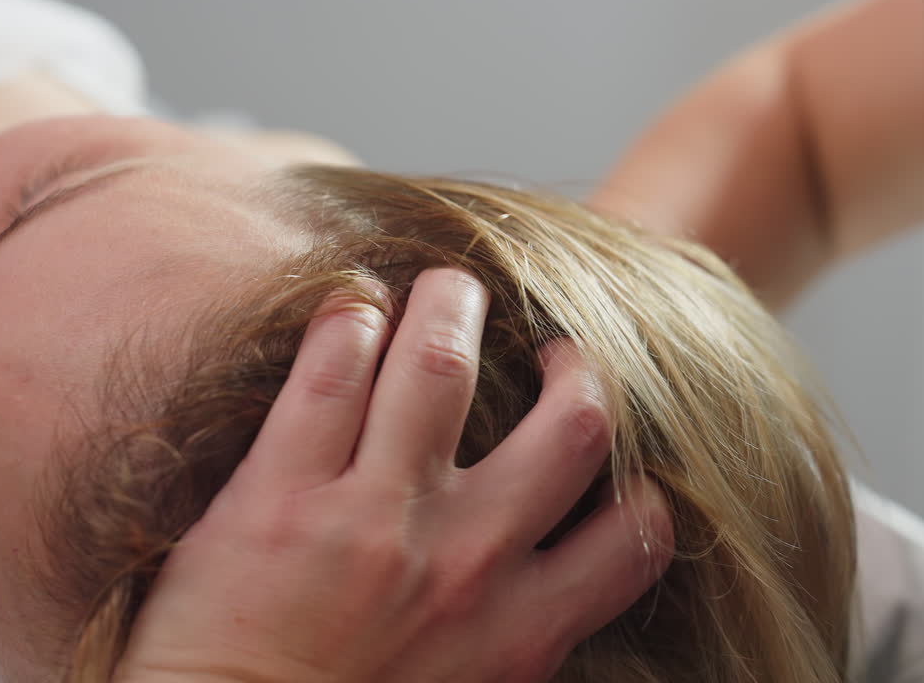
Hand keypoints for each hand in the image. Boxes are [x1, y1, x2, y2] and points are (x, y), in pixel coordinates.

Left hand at [113, 268, 672, 682]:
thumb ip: (518, 630)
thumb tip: (548, 574)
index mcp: (521, 629)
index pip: (636, 536)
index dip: (641, 481)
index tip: (607, 454)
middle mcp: (466, 564)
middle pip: (574, 423)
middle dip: (578, 363)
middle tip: (554, 347)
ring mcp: (374, 519)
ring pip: (444, 365)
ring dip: (456, 307)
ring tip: (451, 294)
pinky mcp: (282, 494)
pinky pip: (330, 371)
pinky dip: (351, 319)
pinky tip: (356, 308)